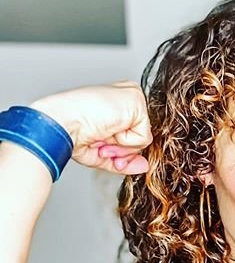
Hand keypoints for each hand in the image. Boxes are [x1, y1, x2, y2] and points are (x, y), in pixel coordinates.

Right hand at [30, 81, 151, 174]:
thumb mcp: (103, 153)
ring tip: (102, 134)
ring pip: (143, 139)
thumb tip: (144, 166)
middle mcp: (126, 99)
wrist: (62, 124)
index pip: (135, 136)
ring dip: (122, 146)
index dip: (120, 149)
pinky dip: (125, 141)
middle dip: (122, 150)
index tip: (100, 144)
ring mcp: (132, 97)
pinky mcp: (136, 101)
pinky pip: (143, 137)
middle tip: (100, 140)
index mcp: (118, 106)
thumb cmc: (72, 132)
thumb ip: (126, 159)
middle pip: (140, 139)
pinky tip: (108, 128)